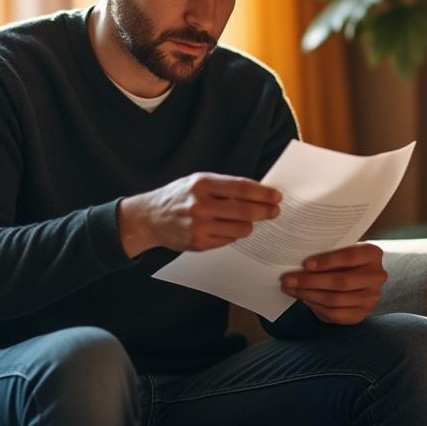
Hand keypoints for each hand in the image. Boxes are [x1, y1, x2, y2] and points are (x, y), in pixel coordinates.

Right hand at [117, 173, 280, 256]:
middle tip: (274, 211)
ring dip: (249, 225)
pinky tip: (225, 228)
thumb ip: (225, 186)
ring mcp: (199, 226)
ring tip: (245, 220)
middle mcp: (201, 205)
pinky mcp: (198, 243)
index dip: (264, 193)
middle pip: (246, 211)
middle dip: (265, 211)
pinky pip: (229, 241)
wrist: (149, 217)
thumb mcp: (198, 181)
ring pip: (241, 230)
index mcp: (203, 184)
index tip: (277, 196)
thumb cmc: (179, 196)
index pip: (242, 188)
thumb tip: (259, 193)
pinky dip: (232, 235)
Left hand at [280, 242, 385, 324]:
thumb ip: (326, 252)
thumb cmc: (341, 260)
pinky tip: (304, 299)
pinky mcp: (363, 313)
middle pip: (341, 281)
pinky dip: (316, 307)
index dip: (327, 261)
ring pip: (336, 299)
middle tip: (287, 280)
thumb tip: (296, 259)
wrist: (354, 280)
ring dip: (309, 295)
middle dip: (310, 281)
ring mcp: (372, 297)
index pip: (350, 257)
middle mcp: (377, 276)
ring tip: (290, 289)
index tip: (305, 264)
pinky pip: (336, 313)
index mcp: (373, 253)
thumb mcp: (338, 251)